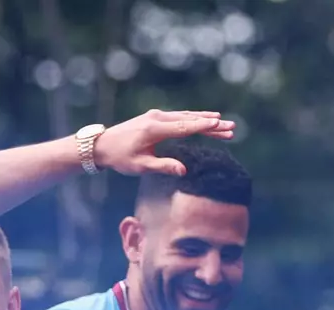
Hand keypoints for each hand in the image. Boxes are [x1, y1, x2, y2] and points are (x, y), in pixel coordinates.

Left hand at [92, 110, 235, 175]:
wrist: (102, 145)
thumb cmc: (120, 158)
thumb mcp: (140, 166)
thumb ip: (162, 167)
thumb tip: (183, 171)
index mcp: (154, 129)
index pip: (185, 127)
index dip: (204, 126)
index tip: (221, 125)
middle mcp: (157, 118)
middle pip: (190, 120)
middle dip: (211, 124)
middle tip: (231, 128)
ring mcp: (156, 115)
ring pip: (186, 116)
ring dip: (205, 120)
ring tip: (224, 124)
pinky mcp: (155, 117)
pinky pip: (179, 117)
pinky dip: (194, 119)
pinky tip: (206, 120)